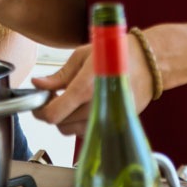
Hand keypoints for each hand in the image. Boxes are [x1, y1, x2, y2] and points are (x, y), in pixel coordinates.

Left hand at [30, 34, 155, 135]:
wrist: (148, 64)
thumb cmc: (115, 54)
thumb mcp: (82, 56)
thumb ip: (59, 75)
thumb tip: (38, 84)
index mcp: (86, 87)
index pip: (54, 113)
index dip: (40, 111)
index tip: (37, 103)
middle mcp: (96, 107)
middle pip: (61, 125)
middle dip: (51, 113)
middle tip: (53, 97)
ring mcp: (107, 119)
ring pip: (73, 131)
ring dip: (65, 119)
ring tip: (69, 101)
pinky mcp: (115, 124)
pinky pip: (88, 132)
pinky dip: (79, 123)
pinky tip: (82, 107)